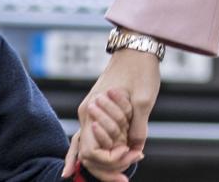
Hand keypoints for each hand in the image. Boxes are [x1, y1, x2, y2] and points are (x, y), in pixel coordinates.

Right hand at [61, 48, 160, 177]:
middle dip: (106, 169)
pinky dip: (86, 154)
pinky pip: (88, 138)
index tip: (132, 156)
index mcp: (92, 110)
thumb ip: (138, 127)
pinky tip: (74, 170)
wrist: (135, 50)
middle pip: (87, 154)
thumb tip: (135, 149)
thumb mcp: (143, 101)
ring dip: (103, 163)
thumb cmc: (139, 71)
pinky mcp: (96, 111)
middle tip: (126, 177)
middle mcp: (86, 113)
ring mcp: (89, 112)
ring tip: (120, 177)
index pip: (91, 152)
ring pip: (86, 148)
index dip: (111, 161)